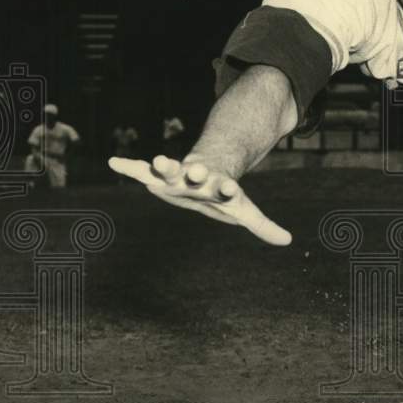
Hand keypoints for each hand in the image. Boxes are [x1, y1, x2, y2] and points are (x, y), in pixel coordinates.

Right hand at [107, 155, 291, 245]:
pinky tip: (114, 162)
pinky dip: (129, 167)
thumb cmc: (221, 192)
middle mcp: (198, 176)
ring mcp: (177, 174)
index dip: (227, 188)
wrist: (204, 168)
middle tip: (194, 169)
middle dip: (195, 171)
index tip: (230, 187)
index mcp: (218, 184)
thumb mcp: (242, 208)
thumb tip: (288, 241)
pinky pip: (141, 169)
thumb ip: (262, 224)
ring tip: (158, 160)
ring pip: (170, 168)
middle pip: (196, 172)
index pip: (225, 186)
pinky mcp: (159, 175)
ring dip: (164, 165)